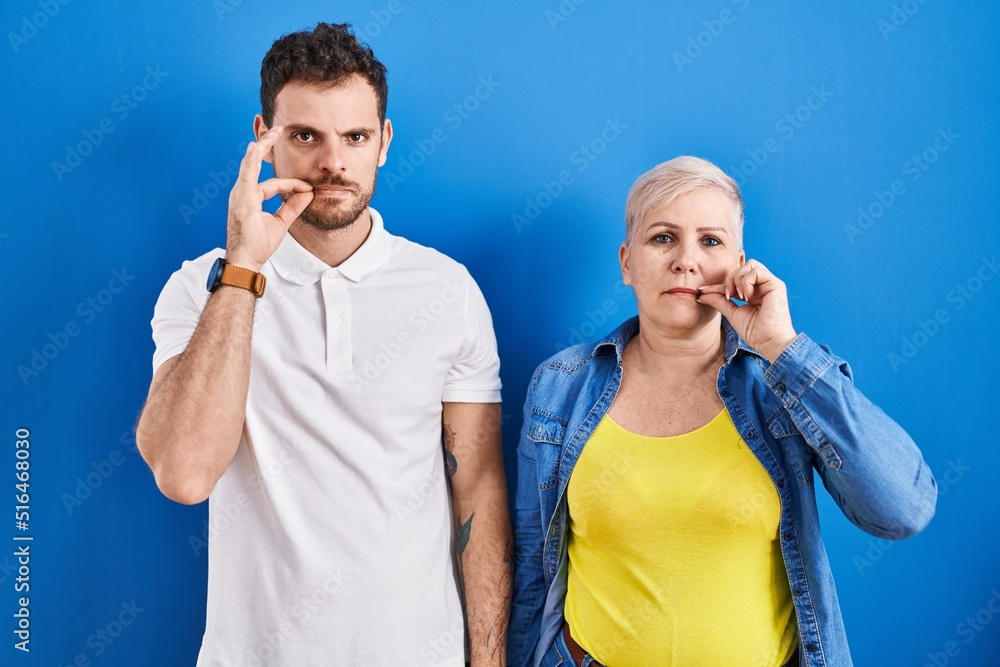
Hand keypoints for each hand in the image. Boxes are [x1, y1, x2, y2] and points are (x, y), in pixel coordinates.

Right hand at [225, 126, 313, 270]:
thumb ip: (293, 207)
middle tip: (278, 129)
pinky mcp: (242, 199)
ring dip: (263, 146)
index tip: (308, 190)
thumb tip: (309, 193)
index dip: (292, 185)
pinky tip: (257, 146)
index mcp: (251, 198)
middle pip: (257, 165)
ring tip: (273, 131)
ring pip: (252, 164)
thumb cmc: (258, 245)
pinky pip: (247, 175)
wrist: (247, 261)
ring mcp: (240, 194)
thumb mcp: (281, 223)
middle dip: (268, 146)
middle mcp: (243, 192)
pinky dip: (251, 160)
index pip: (274, 184)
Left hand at [697, 259, 797, 361]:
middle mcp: (762, 285)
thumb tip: (701, 294)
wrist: (768, 342)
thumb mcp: (732, 313)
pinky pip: (756, 271)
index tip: (702, 291)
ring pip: (749, 265)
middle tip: (728, 296)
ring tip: (739, 296)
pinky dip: (746, 282)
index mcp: (753, 292)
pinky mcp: (776, 284)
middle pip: (741, 267)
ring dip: (738, 279)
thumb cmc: (754, 332)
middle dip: (729, 280)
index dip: (718, 284)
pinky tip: (747, 296)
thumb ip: (719, 301)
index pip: (733, 281)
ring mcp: (769, 284)